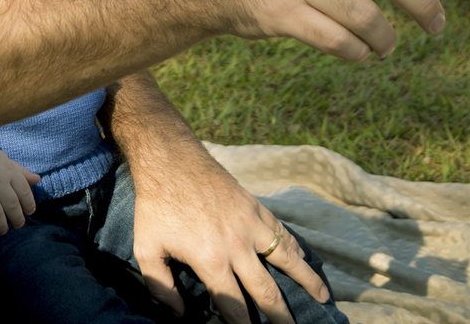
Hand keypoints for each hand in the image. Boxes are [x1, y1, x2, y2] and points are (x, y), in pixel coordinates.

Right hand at [0, 150, 40, 237]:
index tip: (28, 212)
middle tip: (17, 225)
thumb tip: (37, 179)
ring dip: (1, 226)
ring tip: (2, 230)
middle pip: (12, 206)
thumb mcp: (5, 160)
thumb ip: (21, 171)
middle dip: (17, 220)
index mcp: (9, 172)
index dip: (29, 205)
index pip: (24, 192)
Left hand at [131, 148, 324, 323]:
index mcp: (210, 260)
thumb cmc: (155, 206)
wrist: (170, 161)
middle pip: (266, 291)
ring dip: (307, 281)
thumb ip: (160, 285)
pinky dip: (298, 249)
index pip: (233, 305)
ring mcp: (251, 224)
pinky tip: (307, 260)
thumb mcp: (146, 248)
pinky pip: (283, 232)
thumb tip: (178, 313)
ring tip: (323, 299)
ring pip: (288, 259)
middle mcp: (237, 246)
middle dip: (281, 317)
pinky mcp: (255, 207)